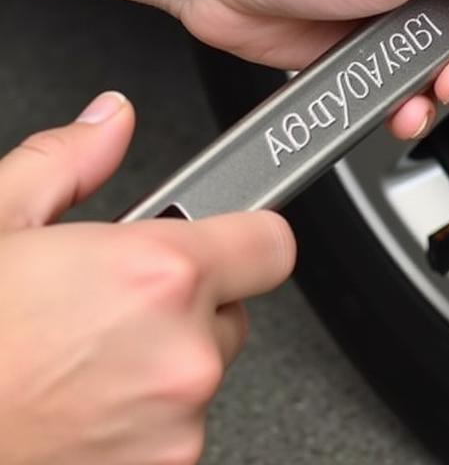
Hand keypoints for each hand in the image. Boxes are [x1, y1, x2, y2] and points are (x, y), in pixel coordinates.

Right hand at [0, 92, 295, 464]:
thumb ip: (69, 161)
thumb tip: (109, 123)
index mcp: (158, 277)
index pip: (272, 243)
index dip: (245, 235)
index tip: (222, 238)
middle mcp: (181, 358)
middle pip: (232, 312)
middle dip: (185, 305)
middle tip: (108, 307)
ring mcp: (171, 431)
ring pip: (198, 376)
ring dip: (157, 367)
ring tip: (76, 364)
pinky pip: (170, 434)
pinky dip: (136, 423)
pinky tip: (72, 409)